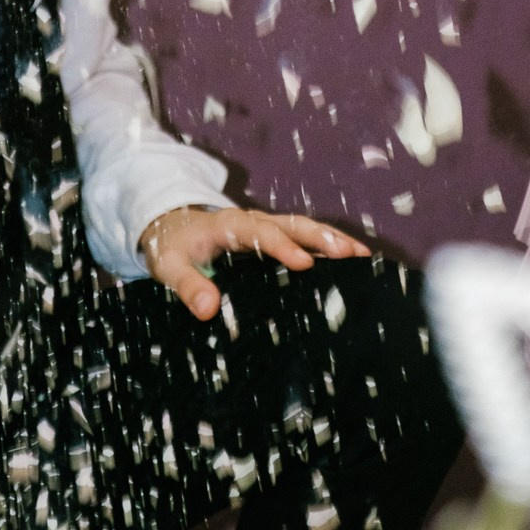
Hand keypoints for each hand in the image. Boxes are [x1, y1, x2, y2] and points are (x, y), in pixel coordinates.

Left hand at [139, 205, 370, 320]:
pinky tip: (350, 260)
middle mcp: (254, 221)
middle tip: (351, 253)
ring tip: (361, 255)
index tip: (304, 265)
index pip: (260, 233)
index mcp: (229, 225)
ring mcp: (267, 228)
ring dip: (331, 239)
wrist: (171, 228)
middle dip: (322, 237)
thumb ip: (186, 286)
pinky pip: (303, 238)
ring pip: (304, 228)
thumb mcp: (168, 266)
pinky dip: (326, 246)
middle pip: (293, 224)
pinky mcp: (273, 238)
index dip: (282, 247)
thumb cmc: (171, 248)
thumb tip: (208, 308)